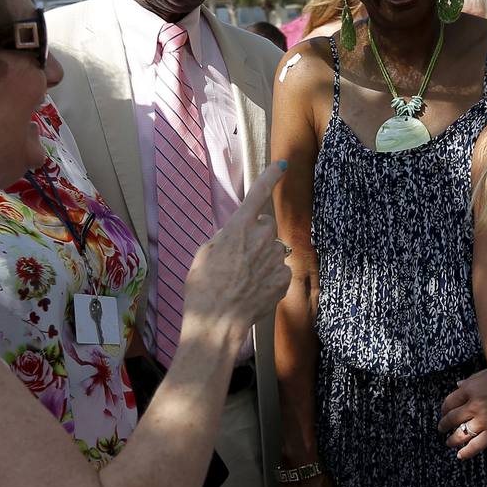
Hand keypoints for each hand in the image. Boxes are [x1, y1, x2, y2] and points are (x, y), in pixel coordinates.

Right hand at [183, 163, 291, 340]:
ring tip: (243, 279)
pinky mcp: (283, 278)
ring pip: (273, 250)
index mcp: (239, 227)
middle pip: (266, 226)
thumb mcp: (205, 253)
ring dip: (263, 259)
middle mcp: (262, 238)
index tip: (282, 166)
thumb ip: (225, 237)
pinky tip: (253, 291)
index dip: (270, 177)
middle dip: (257, 235)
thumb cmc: (203, 286)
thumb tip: (235, 236)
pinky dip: (268, 278)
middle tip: (238, 256)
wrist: (216, 321)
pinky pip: (278, 271)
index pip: (257, 194)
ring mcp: (275, 259)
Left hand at [438, 369, 486, 460]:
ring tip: (448, 442)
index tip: (444, 412)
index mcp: (470, 389)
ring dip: (452, 440)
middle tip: (441, 428)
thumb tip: (458, 384)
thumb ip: (472, 379)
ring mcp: (483, 420)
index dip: (444, 408)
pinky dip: (466, 452)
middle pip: (452, 418)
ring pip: (461, 433)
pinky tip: (460, 455)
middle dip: (444, 425)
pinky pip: (476, 445)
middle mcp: (473, 405)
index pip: (450, 401)